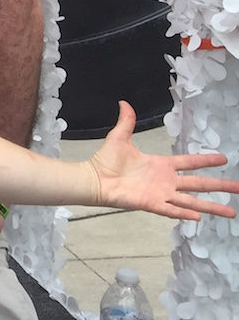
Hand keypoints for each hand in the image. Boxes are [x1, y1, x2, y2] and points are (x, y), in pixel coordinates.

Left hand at [88, 101, 238, 219]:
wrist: (94, 178)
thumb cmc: (106, 161)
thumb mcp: (119, 138)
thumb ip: (126, 122)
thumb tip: (124, 103)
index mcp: (161, 164)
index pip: (190, 163)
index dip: (206, 160)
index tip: (224, 159)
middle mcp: (166, 181)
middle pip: (198, 184)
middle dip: (220, 186)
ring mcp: (161, 193)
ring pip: (191, 201)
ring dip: (211, 206)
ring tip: (231, 211)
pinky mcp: (152, 204)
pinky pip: (171, 210)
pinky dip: (184, 213)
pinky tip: (199, 216)